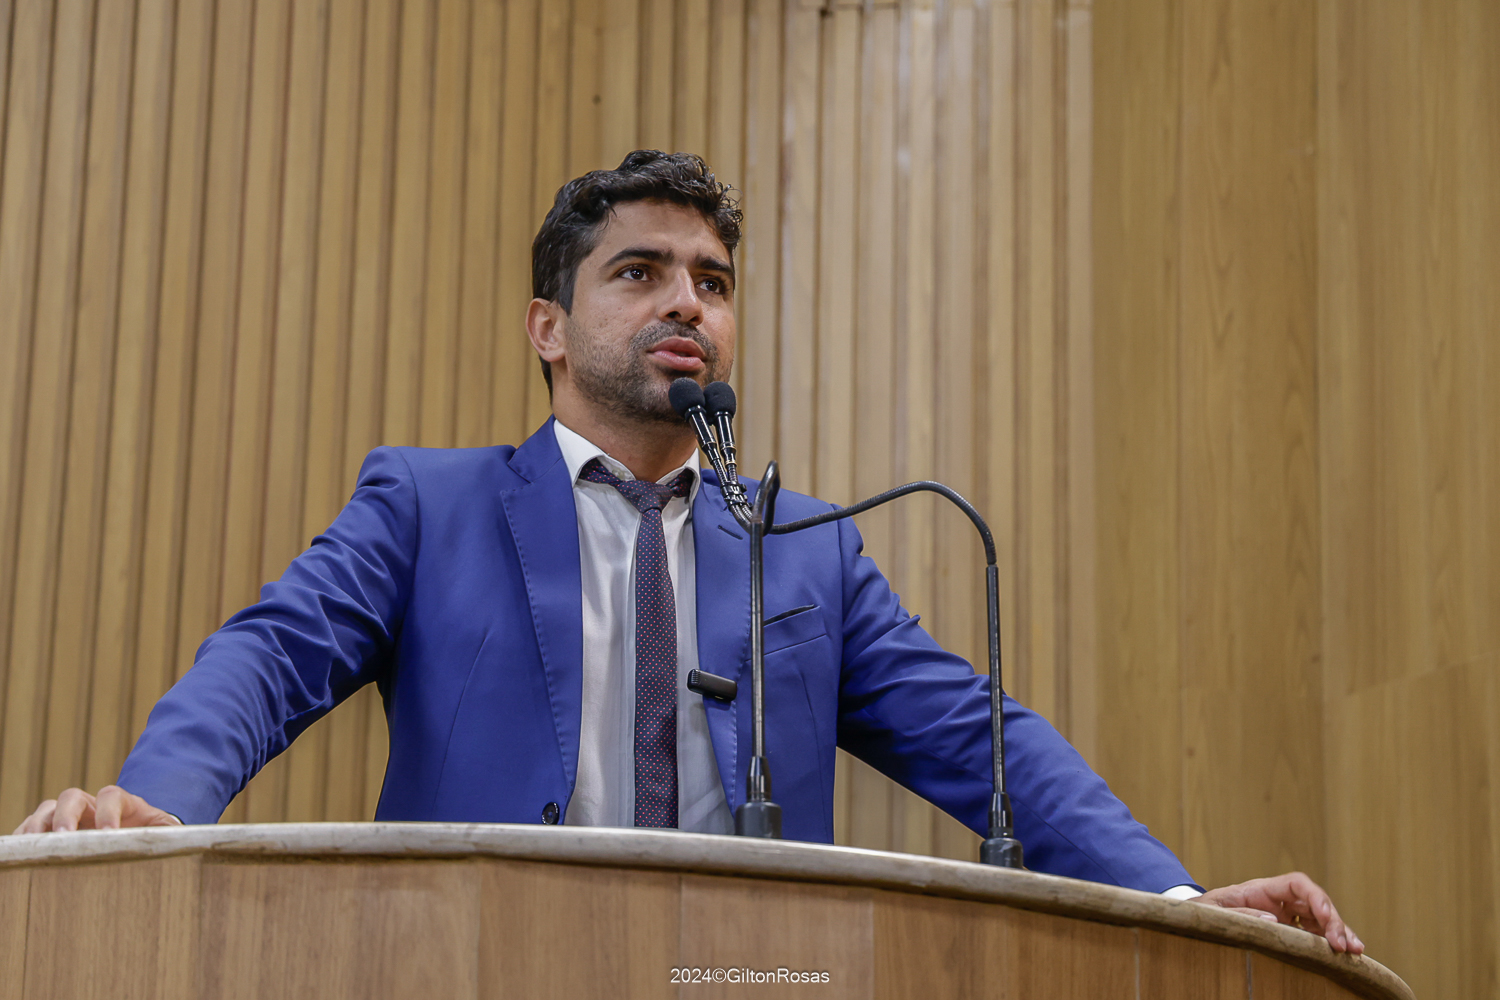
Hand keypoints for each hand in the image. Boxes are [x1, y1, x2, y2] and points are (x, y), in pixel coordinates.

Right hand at [12, 785, 182, 833]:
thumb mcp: (166, 833)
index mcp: (122, 802)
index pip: (111, 795)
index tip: (108, 834)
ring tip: (35, 848)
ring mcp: (69, 815)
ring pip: (46, 810)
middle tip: (64, 839)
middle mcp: (91, 804)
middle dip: (66, 816)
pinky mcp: (51, 830)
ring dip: (38, 827)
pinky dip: (24, 838)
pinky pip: (31, 828)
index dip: (108, 811)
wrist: (136, 838)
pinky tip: (22, 855)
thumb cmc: (152, 836)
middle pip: (71, 796)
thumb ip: (173, 834)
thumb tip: (189, 842)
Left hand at [1194, 871, 1363, 954]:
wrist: (1197, 920)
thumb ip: (1241, 913)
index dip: (1315, 898)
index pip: (1297, 884)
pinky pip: (1314, 935)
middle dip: (1333, 921)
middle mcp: (1278, 901)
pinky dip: (1329, 944)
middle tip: (1344, 945)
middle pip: (1315, 903)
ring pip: (1320, 920)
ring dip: (1339, 933)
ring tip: (1355, 951)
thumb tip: (1272, 919)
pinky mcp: (1288, 933)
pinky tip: (1345, 955)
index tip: (1326, 917)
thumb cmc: (1204, 912)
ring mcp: (1285, 917)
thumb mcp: (1214, 912)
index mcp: (1261, 889)